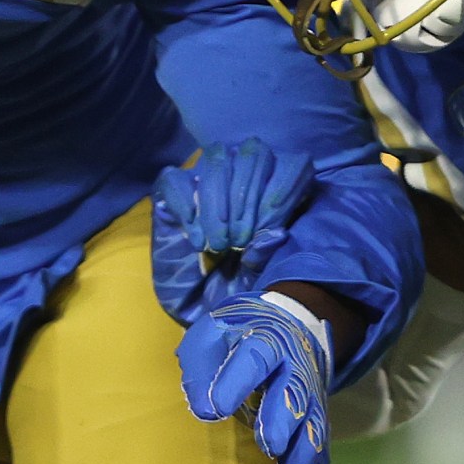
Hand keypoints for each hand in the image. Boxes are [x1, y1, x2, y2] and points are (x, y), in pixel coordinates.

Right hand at [152, 139, 316, 320]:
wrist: (199, 309)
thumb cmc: (238, 290)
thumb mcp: (259, 279)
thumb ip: (267, 256)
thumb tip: (278, 233)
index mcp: (279, 193)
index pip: (292, 166)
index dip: (280, 193)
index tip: (265, 232)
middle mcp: (245, 178)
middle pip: (254, 154)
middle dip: (246, 198)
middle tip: (236, 242)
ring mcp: (206, 181)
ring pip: (216, 160)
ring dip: (217, 201)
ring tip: (214, 244)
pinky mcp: (171, 193)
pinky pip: (176, 179)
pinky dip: (185, 204)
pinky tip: (193, 237)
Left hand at [178, 291, 333, 463]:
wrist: (287, 326)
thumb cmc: (236, 335)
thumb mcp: (212, 333)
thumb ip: (202, 362)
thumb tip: (204, 407)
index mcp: (266, 341)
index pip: (254, 357)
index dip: (237, 381)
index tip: (215, 409)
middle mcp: (295, 371)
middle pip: (294, 394)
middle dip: (284, 421)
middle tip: (270, 445)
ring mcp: (311, 400)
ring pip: (313, 430)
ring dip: (302, 458)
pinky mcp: (316, 425)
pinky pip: (319, 457)